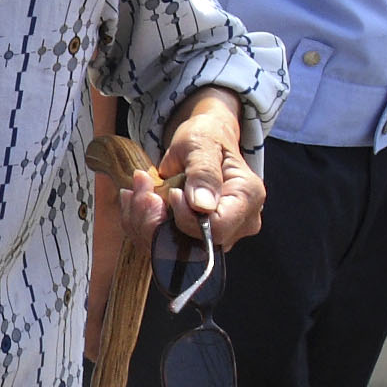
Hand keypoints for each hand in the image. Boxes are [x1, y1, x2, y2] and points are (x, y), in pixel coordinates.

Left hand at [117, 91, 265, 252]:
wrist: (205, 142)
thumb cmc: (206, 138)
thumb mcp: (201, 144)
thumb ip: (203, 172)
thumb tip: (202, 206)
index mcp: (248, 198)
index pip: (217, 229)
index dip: (186, 217)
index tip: (172, 192)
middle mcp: (240, 223)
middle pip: (193, 244)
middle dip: (157, 219)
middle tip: (142, 186)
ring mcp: (220, 234)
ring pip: (172, 248)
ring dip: (144, 219)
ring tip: (139, 188)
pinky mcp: (197, 237)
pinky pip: (164, 243)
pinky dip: (144, 221)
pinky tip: (140, 197)